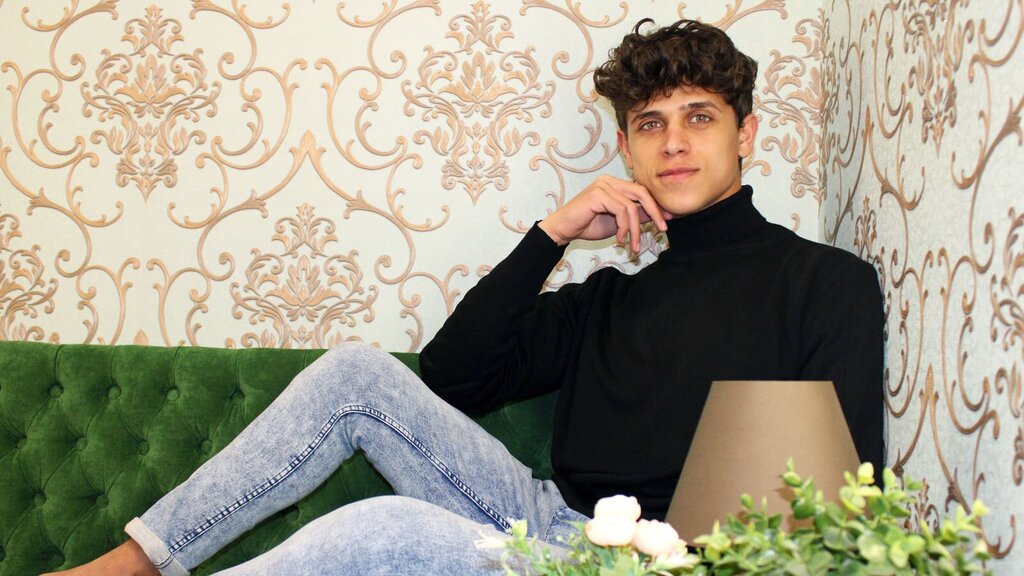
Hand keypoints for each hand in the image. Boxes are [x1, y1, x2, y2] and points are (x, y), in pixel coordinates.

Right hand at [538, 175, 670, 252]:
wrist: (564, 230)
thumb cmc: (588, 225)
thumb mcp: (618, 222)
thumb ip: (636, 216)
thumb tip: (660, 216)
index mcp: (615, 184)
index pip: (642, 191)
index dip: (656, 206)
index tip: (667, 221)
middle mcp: (609, 180)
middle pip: (642, 193)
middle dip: (655, 211)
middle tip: (663, 228)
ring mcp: (603, 185)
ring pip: (632, 206)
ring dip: (636, 229)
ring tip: (633, 244)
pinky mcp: (598, 194)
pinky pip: (621, 210)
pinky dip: (624, 227)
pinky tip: (619, 238)